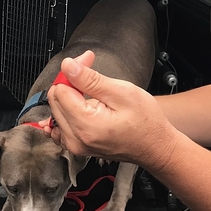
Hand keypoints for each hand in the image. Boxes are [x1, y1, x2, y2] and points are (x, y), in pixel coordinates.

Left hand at [40, 50, 176, 170]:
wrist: (155, 146)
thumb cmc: (146, 122)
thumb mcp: (122, 92)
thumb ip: (90, 79)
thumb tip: (67, 66)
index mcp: (86, 125)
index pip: (60, 90)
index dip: (73, 71)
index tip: (88, 63)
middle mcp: (76, 139)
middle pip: (55, 100)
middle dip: (70, 81)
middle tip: (91, 72)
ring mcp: (75, 145)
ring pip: (56, 111)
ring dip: (69, 96)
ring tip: (91, 91)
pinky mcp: (76, 146)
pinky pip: (58, 126)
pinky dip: (65, 112)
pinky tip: (78, 106)